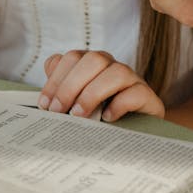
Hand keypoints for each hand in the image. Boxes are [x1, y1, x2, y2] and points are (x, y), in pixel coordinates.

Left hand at [38, 49, 164, 121]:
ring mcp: (131, 79)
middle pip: (93, 59)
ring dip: (93, 93)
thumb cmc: (100, 118)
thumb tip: (45, 103)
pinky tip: (107, 118)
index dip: (55, 79)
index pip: (71, 58)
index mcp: (91, 65)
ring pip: (116, 72)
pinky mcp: (147, 96)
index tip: (45, 105)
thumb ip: (63, 97)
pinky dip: (119, 104)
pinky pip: (136, 92)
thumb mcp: (77, 107)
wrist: (136, 134)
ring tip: (79, 115)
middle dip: (71, 85)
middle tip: (58, 111)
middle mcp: (111, 66)